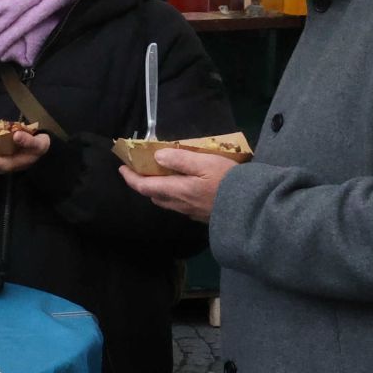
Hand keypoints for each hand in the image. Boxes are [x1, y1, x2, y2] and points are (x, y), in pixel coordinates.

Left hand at [120, 149, 236, 221]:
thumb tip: (157, 157)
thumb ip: (180, 159)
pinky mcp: (201, 215)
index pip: (144, 187)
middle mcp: (179, 204)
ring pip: (167, 202)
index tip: (122, 168)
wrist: (251, 208)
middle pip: (154, 195)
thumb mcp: (204, 163)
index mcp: (176, 190)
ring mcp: (190, 212)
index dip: (131, 178)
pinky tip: (183, 187)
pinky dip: (174, 195)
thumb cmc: (227, 181)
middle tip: (142, 170)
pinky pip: (180, 205)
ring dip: (159, 190)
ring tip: (161, 176)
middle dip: (144, 184)